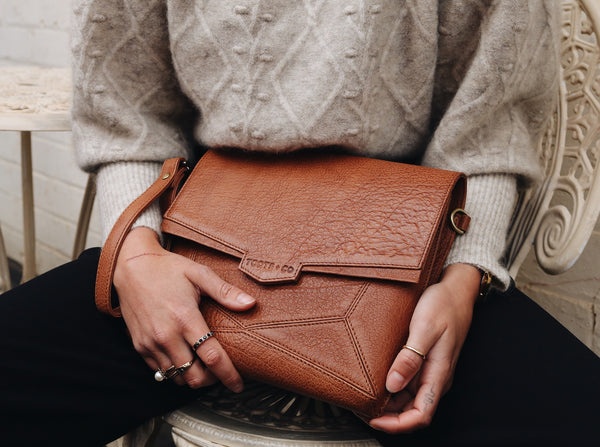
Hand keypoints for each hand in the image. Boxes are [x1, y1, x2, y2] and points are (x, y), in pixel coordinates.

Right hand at [113, 227, 255, 390]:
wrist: (131, 267)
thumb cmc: (168, 268)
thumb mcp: (199, 273)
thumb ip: (225, 291)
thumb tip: (251, 303)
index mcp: (185, 318)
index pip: (211, 357)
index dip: (228, 375)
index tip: (238, 384)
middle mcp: (166, 336)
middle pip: (193, 376)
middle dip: (210, 379)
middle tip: (219, 370)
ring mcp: (150, 343)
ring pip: (176, 378)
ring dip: (192, 376)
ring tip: (203, 364)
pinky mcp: (140, 346)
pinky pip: (160, 371)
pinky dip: (175, 370)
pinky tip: (184, 356)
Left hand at [369, 263, 480, 432]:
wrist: (456, 289)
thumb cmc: (444, 305)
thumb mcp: (425, 328)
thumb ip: (410, 357)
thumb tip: (393, 384)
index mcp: (439, 374)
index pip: (421, 415)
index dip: (397, 424)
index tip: (373, 419)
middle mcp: (435, 377)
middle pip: (411, 410)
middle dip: (386, 416)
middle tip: (359, 407)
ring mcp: (429, 370)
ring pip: (407, 398)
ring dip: (387, 402)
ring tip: (363, 395)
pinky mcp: (423, 360)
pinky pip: (407, 382)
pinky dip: (390, 386)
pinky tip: (375, 379)